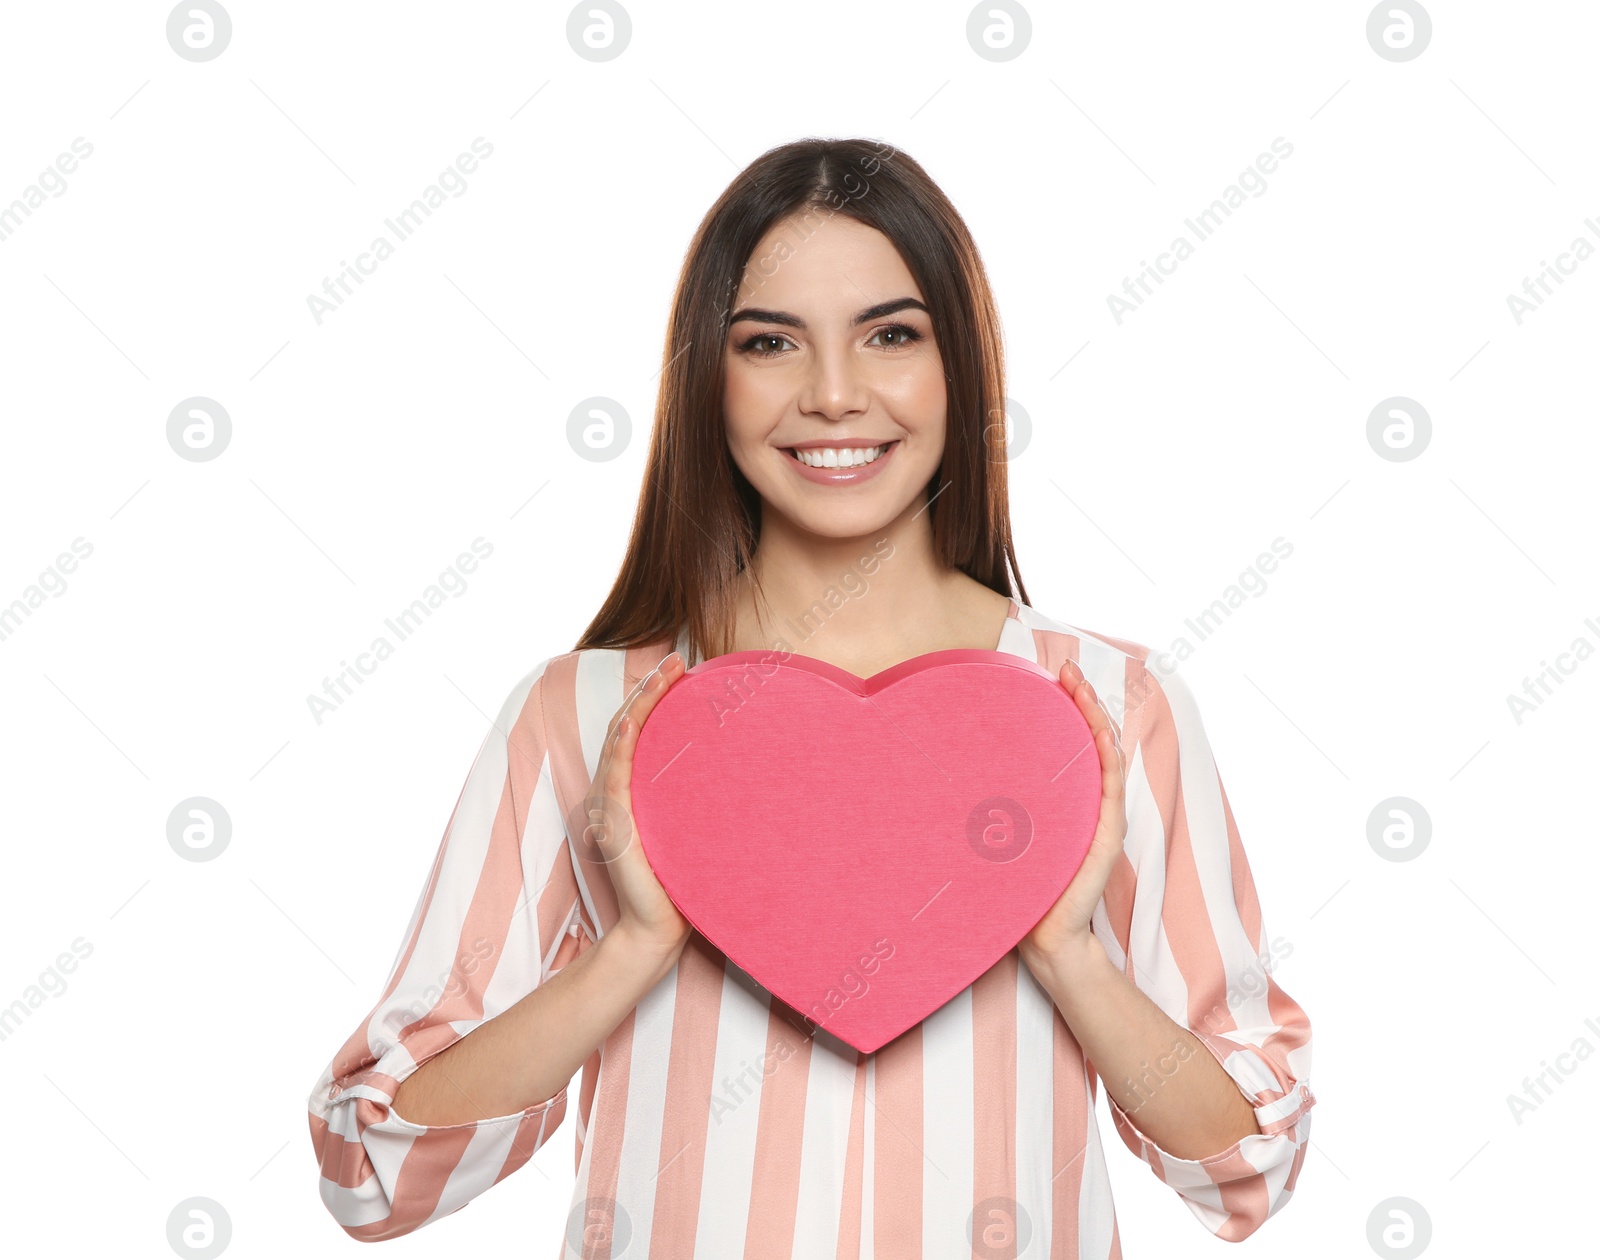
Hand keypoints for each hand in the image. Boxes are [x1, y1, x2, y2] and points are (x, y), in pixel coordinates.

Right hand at [577, 650, 693, 963]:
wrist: (658, 929)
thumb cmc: (681, 880)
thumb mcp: (690, 827)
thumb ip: (698, 797)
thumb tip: (743, 769)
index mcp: (631, 789)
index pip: (638, 730)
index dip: (654, 696)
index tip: (683, 669)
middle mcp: (613, 792)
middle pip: (626, 726)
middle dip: (649, 690)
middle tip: (676, 661)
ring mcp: (609, 808)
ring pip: (618, 743)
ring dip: (638, 706)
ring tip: (661, 677)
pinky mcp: (613, 827)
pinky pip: (614, 779)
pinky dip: (621, 748)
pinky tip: (632, 725)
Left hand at [1018, 657, 1127, 975]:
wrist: (1044, 937)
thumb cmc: (1021, 887)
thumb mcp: (1005, 834)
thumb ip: (995, 804)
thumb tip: (946, 769)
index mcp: (1067, 799)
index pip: (1072, 742)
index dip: (1066, 707)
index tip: (1050, 675)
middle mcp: (1088, 802)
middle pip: (1092, 740)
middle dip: (1082, 700)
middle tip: (1066, 669)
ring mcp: (1101, 818)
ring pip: (1105, 756)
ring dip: (1097, 719)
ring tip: (1083, 689)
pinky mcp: (1107, 837)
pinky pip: (1111, 789)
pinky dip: (1108, 758)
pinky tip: (1101, 734)